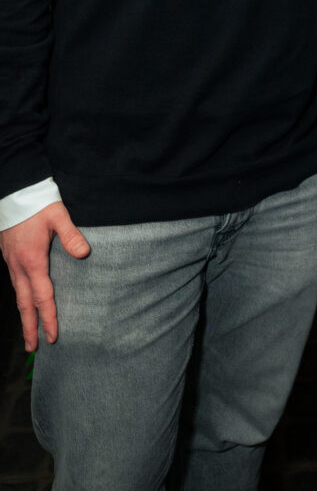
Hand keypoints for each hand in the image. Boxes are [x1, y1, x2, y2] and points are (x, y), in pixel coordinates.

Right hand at [0, 202, 89, 351]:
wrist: (14, 190)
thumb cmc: (37, 202)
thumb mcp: (58, 215)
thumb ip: (71, 235)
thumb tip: (84, 253)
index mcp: (32, 260)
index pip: (43, 297)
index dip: (49, 318)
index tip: (53, 336)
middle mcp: (19, 266)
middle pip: (25, 304)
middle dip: (29, 327)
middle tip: (33, 348)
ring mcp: (11, 262)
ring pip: (18, 295)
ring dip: (24, 315)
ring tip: (29, 332)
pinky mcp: (9, 256)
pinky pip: (15, 284)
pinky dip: (21, 298)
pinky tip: (25, 301)